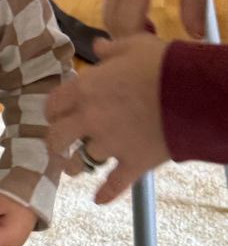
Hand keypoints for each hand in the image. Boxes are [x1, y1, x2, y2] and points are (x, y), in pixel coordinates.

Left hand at [47, 32, 168, 204]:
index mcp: (86, 89)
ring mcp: (111, 144)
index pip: (54, 103)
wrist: (193, 92)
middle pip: (57, 137)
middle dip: (56, 141)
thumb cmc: (162, 64)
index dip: (53, 109)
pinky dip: (106, 193)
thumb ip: (112, 50)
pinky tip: (99, 200)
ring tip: (74, 168)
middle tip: (58, 144)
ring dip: (77, 166)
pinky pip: (115, 184)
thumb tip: (99, 46)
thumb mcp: (134, 46)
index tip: (55, 113)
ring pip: (82, 162)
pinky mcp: (133, 162)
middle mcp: (91, 119)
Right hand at [104, 0, 214, 37]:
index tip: (153, 54)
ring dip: (123, 24)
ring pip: (107, 7)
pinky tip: (143, 11)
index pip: (124, 23)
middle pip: (110, 19)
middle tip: (152, 47)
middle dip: (126, 38)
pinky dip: (121, 8)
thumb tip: (196, 36)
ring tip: (151, 31)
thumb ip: (194, 4)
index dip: (135, 44)